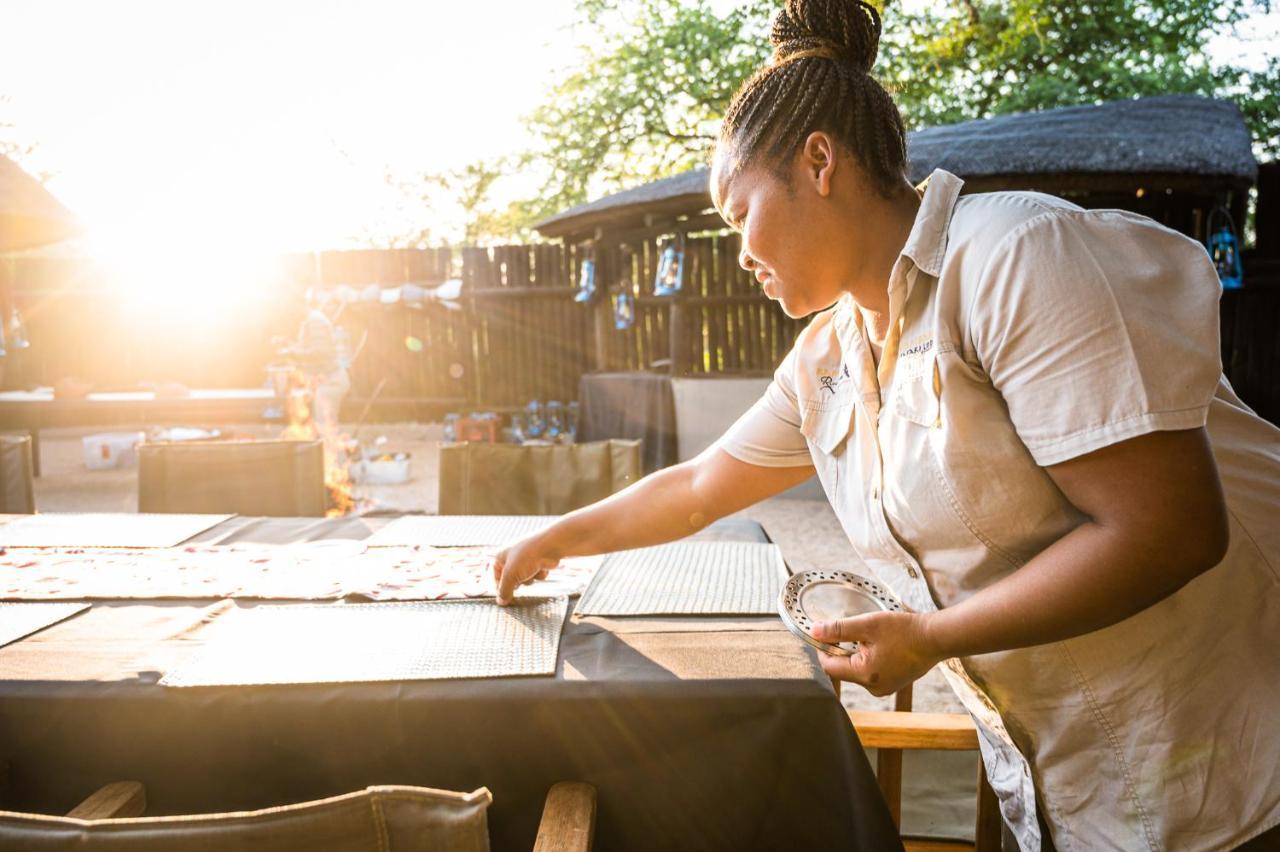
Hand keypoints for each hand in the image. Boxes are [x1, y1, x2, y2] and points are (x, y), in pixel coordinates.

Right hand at [492, 533, 562, 605]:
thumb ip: (504, 590)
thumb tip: (500, 602)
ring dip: (529, 579)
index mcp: (501, 557)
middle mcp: (512, 559)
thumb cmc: (527, 556)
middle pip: (511, 581)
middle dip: (518, 583)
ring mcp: (526, 561)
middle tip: (521, 580)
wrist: (551, 546)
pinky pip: (536, 577)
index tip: (505, 598)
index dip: (501, 588)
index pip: (496, 578)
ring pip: (525, 580)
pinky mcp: (538, 564)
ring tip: (532, 570)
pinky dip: (539, 575)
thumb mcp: (511, 575)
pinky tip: (542, 567)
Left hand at [810, 611, 942, 696]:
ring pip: (856, 670)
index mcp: (865, 675)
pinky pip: (870, 672)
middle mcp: (873, 688)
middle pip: (842, 669)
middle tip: (848, 630)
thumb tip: (814, 631)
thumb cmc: (904, 631)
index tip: (822, 633)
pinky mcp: (892, 683)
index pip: (829, 666)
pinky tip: (880, 644)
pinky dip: (868, 658)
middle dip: (841, 649)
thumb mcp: (868, 625)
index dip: (822, 649)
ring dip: (855, 653)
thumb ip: (839, 629)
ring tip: (869, 636)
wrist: (936, 638)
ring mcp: (884, 688)